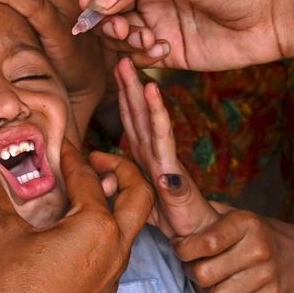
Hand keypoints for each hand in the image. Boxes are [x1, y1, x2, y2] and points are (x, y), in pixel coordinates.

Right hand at [0, 142, 152, 292]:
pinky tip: (73, 231)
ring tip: (84, 193)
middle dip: (124, 170)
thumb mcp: (2, 234)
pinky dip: (105, 230)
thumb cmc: (10, 290)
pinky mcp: (103, 292)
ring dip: (116, 203)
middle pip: (140, 196)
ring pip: (130, 226)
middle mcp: (116, 248)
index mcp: (97, 226)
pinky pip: (116, 250)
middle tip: (96, 162)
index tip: (62, 143)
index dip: (73, 155)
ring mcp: (113, 273)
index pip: (90, 177)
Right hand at [78, 0, 293, 70]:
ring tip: (147, 39)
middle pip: (100, 3)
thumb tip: (97, 1)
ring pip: (113, 33)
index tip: (92, 4)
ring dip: (122, 39)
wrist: (273, 15)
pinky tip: (163, 50)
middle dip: (104, 19)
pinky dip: (139, 56)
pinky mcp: (165, 49)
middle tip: (122, 27)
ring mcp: (154, 19)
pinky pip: (134, 56)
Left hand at [113, 57, 216, 236]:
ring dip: (144, 94)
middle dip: (130, 86)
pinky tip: (155, 95)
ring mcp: (164, 161)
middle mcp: (155, 153)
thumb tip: (94, 158)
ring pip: (151, 121)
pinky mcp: (172, 173)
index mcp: (145, 155)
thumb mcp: (135, 194)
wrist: (199, 235)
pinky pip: (163, 141)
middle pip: (140, 114)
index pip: (131, 120)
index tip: (113, 70)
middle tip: (121, 57)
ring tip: (138, 71)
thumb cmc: (171, 215)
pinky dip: (158, 117)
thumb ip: (116, 174)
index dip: (122, 95)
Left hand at [174, 207, 293, 292]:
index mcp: (245, 222)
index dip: (183, 250)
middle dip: (194, 273)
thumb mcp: (230, 215)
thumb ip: (199, 210)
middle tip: (201, 267)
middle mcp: (259, 248)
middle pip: (203, 275)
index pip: (205, 243)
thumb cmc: (250, 236)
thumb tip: (164, 184)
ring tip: (219, 282)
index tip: (181, 249)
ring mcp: (268, 275)